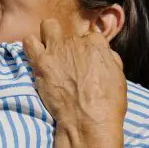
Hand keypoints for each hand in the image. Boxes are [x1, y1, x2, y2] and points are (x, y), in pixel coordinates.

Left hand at [23, 19, 126, 139]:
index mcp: (96, 44)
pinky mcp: (41, 62)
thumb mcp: (119, 78)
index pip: (90, 37)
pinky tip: (36, 59)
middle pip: (69, 34)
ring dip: (48, 38)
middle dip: (68, 44)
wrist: (88, 121)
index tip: (85, 65)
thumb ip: (109, 59)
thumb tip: (103, 53)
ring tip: (49, 54)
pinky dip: (31, 47)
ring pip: (48, 26)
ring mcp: (57, 50)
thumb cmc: (108, 104)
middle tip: (67, 60)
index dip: (87, 52)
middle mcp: (76, 42)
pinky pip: (29, 42)